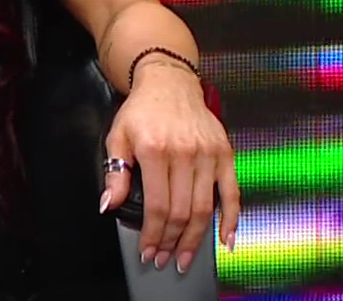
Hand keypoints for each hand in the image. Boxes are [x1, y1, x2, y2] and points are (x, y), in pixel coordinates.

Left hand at [100, 61, 240, 271]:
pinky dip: (231, 219)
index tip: (148, 249)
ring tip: (186, 257)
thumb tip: (110, 204)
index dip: (154, 234)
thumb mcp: (118, 137)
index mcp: (155, 151)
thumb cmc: (142, 110)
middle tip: (165, 260)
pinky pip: (232, 193)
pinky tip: (226, 239)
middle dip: (173, 242)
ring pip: (205, 209)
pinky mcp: (225, 154)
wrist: (170, 83)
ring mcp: (209, 155)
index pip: (158, 206)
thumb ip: (116, 173)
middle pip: (183, 212)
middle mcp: (185, 154)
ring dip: (197, 239)